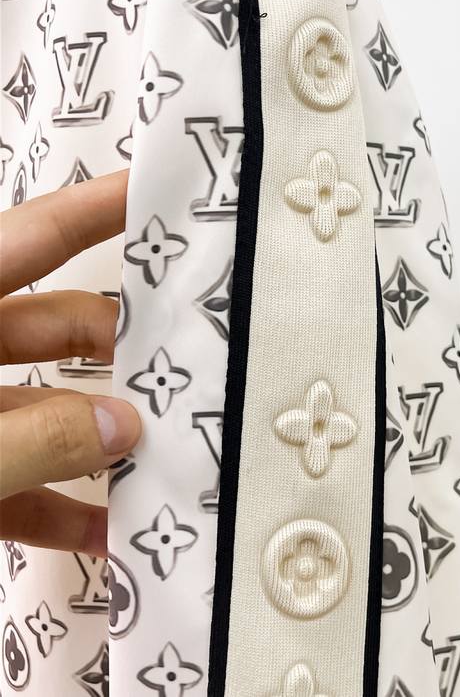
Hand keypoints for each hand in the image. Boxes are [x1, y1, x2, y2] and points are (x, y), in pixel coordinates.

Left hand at [0, 170, 140, 557]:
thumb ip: (26, 441)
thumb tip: (117, 430)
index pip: (36, 235)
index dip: (102, 208)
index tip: (162, 190)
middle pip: (54, 324)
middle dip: (119, 346)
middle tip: (181, 361)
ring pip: (37, 407)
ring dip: (93, 438)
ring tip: (156, 459)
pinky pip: (8, 476)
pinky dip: (50, 504)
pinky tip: (95, 531)